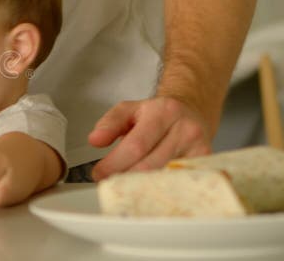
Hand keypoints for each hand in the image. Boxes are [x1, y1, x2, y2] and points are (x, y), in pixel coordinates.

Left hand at [88, 96, 211, 180]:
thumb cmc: (157, 114)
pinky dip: (161, 190)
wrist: (192, 113)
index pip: (136, 145)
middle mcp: (185, 130)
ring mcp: (200, 149)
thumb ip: (109, 123)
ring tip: (125, 188)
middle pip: (150, 165)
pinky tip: (148, 192)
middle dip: (124, 178)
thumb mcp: (129, 109)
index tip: (98, 174)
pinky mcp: (207, 165)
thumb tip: (95, 140)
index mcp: (163, 112)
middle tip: (109, 184)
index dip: (114, 163)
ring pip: (164, 178)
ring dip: (140, 188)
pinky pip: (180, 184)